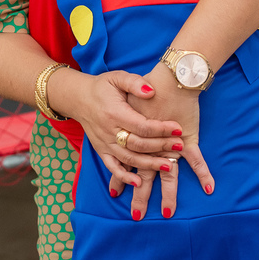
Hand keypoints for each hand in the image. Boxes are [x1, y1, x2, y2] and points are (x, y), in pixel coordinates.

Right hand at [51, 69, 183, 184]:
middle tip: (180, 145)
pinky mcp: (101, 150)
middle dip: (161, 146)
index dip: (161, 129)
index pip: (142, 126)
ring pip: (128, 158)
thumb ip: (134, 82)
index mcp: (115, 112)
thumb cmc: (102, 87)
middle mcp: (108, 131)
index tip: (179, 129)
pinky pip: (112, 167)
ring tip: (169, 166)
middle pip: (138, 144)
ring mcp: (104, 143)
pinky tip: (138, 182)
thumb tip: (151, 91)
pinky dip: (124, 177)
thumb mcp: (117, 77)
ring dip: (149, 164)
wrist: (78, 97)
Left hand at [116, 63, 214, 219]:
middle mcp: (151, 146)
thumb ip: (119, 117)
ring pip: (168, 175)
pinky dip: (204, 173)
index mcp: (135, 137)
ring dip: (168, 195)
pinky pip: (196, 160)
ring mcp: (170, 145)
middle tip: (136, 217)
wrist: (170, 76)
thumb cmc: (147, 84)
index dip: (119, 178)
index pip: (125, 163)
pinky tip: (210, 189)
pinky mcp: (186, 139)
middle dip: (140, 198)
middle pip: (144, 177)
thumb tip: (115, 126)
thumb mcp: (126, 96)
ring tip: (167, 213)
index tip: (114, 194)